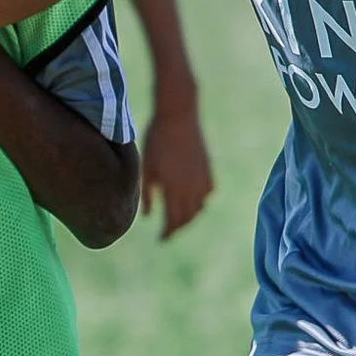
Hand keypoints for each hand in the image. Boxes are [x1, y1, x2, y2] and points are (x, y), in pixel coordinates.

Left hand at [140, 97, 214, 237]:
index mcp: (173, 189)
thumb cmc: (156, 141)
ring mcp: (202, 178)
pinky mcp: (208, 169)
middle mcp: (191, 187)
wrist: (178, 116)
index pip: (173, 221)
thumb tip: (147, 216)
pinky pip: (207, 193)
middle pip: (188, 218)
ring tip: (179, 218)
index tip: (161, 239)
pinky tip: (193, 200)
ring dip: (190, 216)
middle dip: (178, 227)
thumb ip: (148, 194)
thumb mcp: (147, 168)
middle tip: (169, 232)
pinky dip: (200, 200)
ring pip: (199, 207)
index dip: (167, 233)